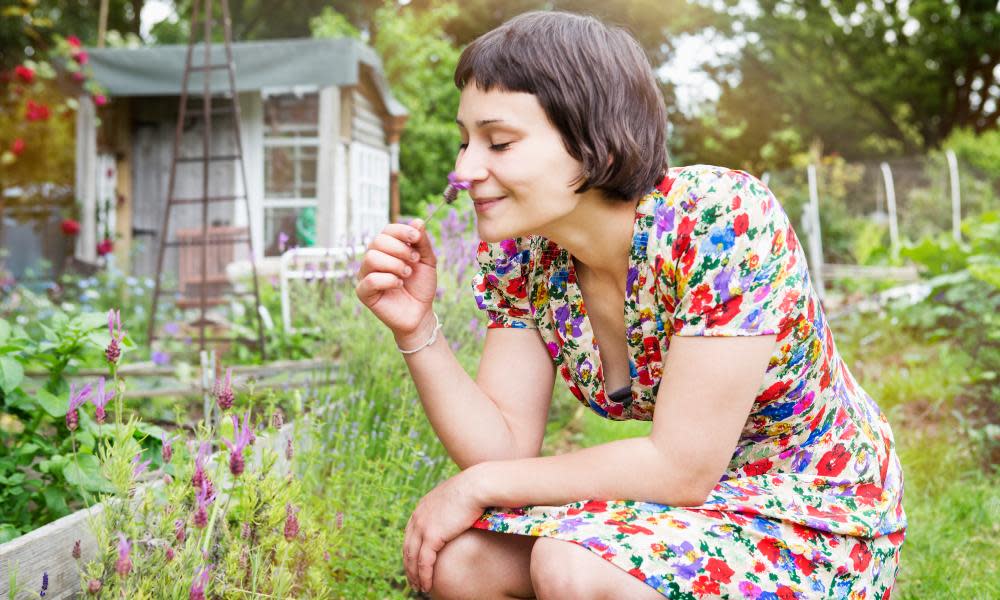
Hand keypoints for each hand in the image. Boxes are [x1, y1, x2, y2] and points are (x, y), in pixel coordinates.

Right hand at [355, 219, 437, 337]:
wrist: (421, 312)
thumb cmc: (421, 286)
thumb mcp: (427, 261)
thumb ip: (422, 242)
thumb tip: (417, 221)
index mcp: (387, 249)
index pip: (387, 230)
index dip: (401, 231)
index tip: (416, 238)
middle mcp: (373, 259)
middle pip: (377, 241)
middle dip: (400, 249)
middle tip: (414, 261)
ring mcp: (366, 275)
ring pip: (372, 258)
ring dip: (394, 265)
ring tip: (406, 274)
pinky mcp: (363, 292)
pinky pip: (371, 279)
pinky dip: (389, 280)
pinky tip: (398, 285)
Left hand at [403, 467, 488, 593]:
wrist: (477, 485)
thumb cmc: (474, 489)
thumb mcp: (456, 497)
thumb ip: (451, 507)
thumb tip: (460, 512)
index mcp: (422, 507)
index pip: (411, 533)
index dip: (411, 550)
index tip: (414, 562)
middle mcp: (418, 517)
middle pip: (407, 547)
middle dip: (408, 565)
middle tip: (412, 580)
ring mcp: (423, 526)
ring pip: (412, 557)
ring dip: (414, 575)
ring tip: (419, 587)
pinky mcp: (432, 536)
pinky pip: (424, 562)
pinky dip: (423, 575)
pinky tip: (426, 585)